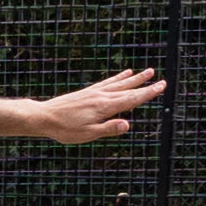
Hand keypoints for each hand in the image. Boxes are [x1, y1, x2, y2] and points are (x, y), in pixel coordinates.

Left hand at [27, 67, 166, 143]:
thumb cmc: (64, 129)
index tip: (161, 87)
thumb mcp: (87, 134)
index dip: (147, 94)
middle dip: (146, 86)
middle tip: (162, 81)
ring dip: (135, 78)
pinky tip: (126, 73)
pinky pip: (107, 82)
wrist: (44, 116)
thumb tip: (127, 125)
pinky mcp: (88, 92)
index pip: (131, 100)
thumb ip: (108, 129)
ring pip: (119, 83)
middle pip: (128, 90)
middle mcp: (101, 96)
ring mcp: (95, 92)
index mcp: (104, 107)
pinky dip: (118, 78)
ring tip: (148, 71)